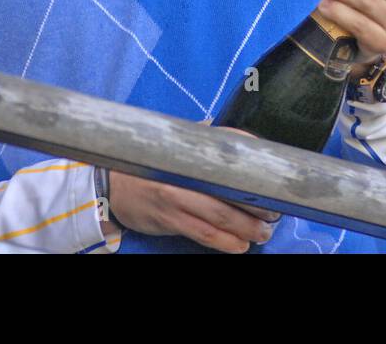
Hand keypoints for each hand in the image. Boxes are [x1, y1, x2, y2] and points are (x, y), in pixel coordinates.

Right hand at [101, 127, 279, 252]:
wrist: (111, 185)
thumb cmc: (150, 166)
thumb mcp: (174, 146)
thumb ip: (203, 140)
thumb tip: (238, 138)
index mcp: (186, 150)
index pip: (226, 152)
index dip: (251, 164)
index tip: (273, 177)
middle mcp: (182, 173)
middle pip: (227, 191)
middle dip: (255, 205)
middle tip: (274, 213)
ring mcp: (175, 197)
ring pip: (218, 216)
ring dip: (245, 228)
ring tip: (262, 233)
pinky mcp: (169, 219)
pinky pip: (202, 234)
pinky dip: (224, 242)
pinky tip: (239, 246)